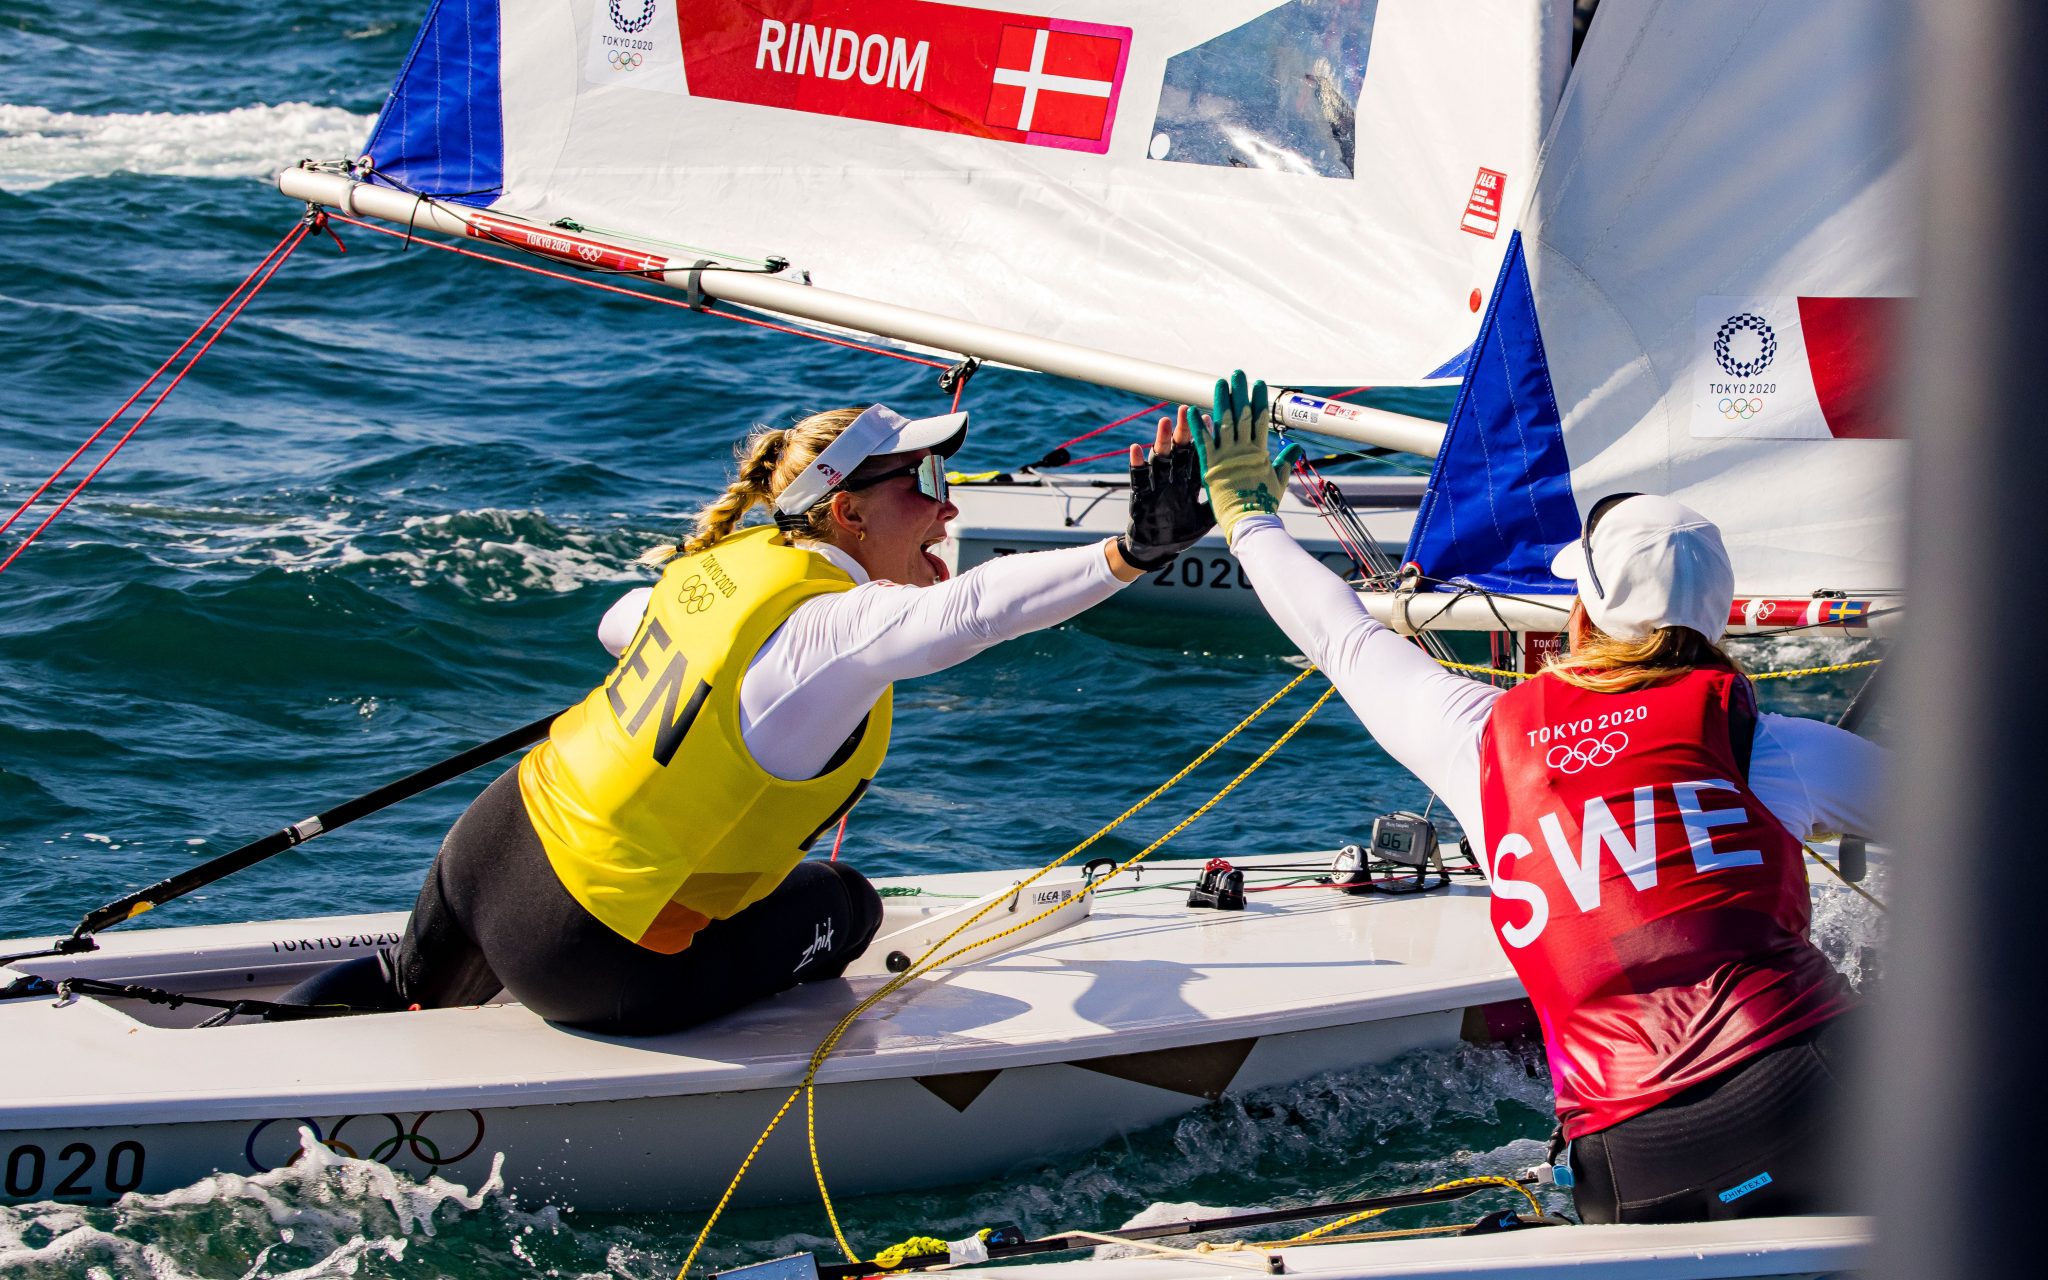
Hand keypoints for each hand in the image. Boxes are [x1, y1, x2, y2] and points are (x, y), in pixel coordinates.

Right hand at [1117, 407, 1214, 570]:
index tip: (1211, 418)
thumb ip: (1223, 500)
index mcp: (1191, 483)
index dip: (1204, 439)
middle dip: (1183, 431)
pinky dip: (1137, 464)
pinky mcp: (1142, 497)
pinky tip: (1137, 448)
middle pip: (1180, 450)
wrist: (1158, 552)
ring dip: (1161, 440)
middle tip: (1186, 409)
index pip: (1199, 456)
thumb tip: (1249, 489)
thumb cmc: (1182, 534)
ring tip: (1164, 422)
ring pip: (1160, 458)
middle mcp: (1174, 479)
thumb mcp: (1207, 517)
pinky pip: (1138, 478)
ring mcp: (1157, 486)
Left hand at [1192, 370, 1286, 539]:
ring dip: (1221, 402)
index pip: (1260, 420)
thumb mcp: (1278, 480)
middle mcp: (1243, 450)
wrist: (1250, 522)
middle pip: (1242, 415)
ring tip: (1219, 382)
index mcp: (1259, 452)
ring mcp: (1227, 457)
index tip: (1259, 384)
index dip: (1259, 401)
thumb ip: (1285, 461)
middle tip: (1238, 374)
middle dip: (1240, 393)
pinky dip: (1198, 426)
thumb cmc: (1264, 504)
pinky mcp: (1211, 467)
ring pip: (1223, 423)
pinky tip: (1192, 410)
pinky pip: (1203, 442)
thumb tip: (1296, 447)